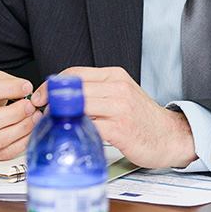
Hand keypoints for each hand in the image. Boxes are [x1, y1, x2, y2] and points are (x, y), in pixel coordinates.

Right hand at [0, 71, 38, 159]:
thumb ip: (7, 82)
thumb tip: (26, 89)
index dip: (9, 89)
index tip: (26, 88)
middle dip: (15, 113)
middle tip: (30, 106)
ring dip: (20, 129)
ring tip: (33, 118)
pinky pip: (3, 154)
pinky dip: (21, 142)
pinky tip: (29, 131)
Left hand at [33, 66, 196, 168]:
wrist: (171, 136)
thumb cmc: (143, 119)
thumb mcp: (122, 95)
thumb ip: (97, 92)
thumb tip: (61, 97)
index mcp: (116, 76)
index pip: (74, 73)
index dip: (51, 86)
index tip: (39, 98)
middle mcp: (118, 88)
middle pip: (72, 89)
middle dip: (51, 103)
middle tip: (41, 116)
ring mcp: (120, 108)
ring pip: (78, 106)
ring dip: (60, 119)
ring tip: (53, 128)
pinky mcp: (120, 129)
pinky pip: (88, 127)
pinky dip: (74, 133)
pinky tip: (69, 138)